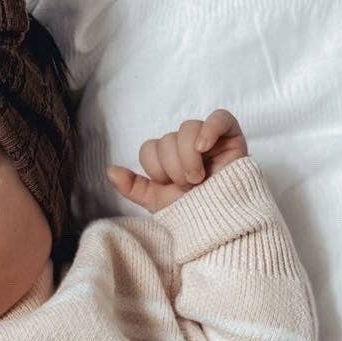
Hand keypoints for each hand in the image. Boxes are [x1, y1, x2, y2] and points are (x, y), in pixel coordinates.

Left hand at [107, 110, 247, 213]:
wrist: (219, 223)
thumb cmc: (192, 212)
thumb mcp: (156, 201)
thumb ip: (133, 186)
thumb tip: (110, 170)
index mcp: (169, 158)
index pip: (150, 147)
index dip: (156, 168)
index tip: (170, 186)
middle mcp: (187, 146)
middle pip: (168, 139)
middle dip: (174, 167)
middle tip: (189, 185)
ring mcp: (210, 140)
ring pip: (188, 129)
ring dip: (188, 157)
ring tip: (199, 177)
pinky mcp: (231, 137)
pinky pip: (220, 118)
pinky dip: (209, 129)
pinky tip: (203, 148)